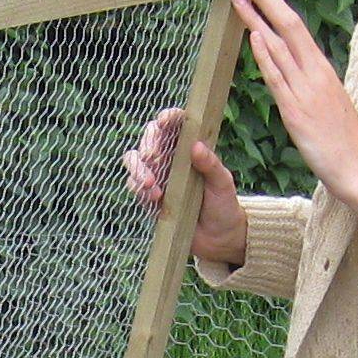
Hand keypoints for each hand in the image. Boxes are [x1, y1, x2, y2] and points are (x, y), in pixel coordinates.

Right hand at [124, 106, 249, 268]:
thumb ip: (210, 164)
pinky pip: (134, 185)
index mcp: (190, 147)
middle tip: (154, 156)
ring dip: (138, 168)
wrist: (217, 239)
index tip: (164, 121)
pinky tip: (155, 197)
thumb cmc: (224, 205)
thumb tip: (195, 146)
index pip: (175, 125)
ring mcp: (157, 176)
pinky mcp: (148, 196)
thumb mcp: (223, 183)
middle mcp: (170, 158)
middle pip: (149, 139)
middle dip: (148, 144)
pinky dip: (139, 188)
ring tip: (150, 183)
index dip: (167, 118)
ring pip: (134, 160)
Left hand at [233, 0, 357, 207]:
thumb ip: (307, 89)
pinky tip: (255, 36)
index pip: (296, 28)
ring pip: (281, 46)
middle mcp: (316, 74)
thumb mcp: (325, 108)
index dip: (276, 4)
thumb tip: (291, 76)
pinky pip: (280, 79)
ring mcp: (307, 91)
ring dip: (257, 18)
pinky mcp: (298, 113)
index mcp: (322, 71)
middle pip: (290, 25)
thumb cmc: (343, 145)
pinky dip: (266, 55)